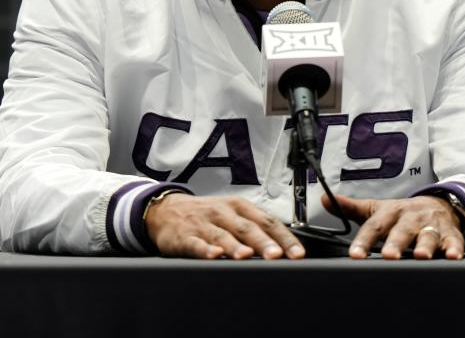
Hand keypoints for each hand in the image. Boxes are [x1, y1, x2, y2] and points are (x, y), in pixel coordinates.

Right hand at [145, 193, 305, 259]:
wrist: (167, 210)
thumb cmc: (207, 216)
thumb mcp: (233, 215)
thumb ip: (255, 229)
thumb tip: (284, 248)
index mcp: (240, 207)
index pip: (268, 222)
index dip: (284, 238)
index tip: (298, 254)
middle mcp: (224, 213)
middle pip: (248, 228)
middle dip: (263, 242)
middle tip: (276, 256)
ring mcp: (204, 224)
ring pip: (223, 235)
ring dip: (235, 246)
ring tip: (247, 256)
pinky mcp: (185, 236)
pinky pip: (196, 244)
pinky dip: (205, 249)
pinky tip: (213, 255)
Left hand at [322, 193, 464, 259]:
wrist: (436, 204)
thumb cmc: (402, 213)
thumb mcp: (377, 208)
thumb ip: (351, 208)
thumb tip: (324, 199)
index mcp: (390, 212)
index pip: (374, 226)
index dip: (363, 240)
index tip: (355, 254)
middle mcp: (410, 218)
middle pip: (401, 231)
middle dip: (396, 243)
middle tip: (388, 255)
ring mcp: (430, 225)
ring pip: (428, 235)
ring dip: (425, 245)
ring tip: (421, 256)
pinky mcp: (449, 233)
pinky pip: (453, 240)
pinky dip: (454, 248)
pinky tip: (453, 256)